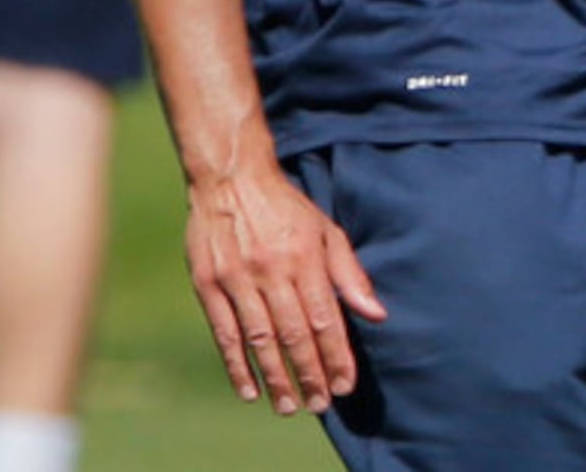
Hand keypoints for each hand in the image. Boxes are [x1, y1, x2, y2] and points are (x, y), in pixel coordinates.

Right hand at [184, 155, 387, 415]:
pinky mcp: (208, 284)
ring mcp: (237, 278)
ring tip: (289, 406)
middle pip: (294, 334)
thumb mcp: (326, 231)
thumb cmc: (286, 208)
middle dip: (310, 374)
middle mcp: (271, 270)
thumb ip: (350, 274)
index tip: (345, 384)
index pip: (325, 318)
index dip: (336, 356)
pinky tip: (249, 389)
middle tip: (321, 404)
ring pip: (260, 339)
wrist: (230, 178)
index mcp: (305, 257)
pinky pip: (224, 332)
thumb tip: (377, 314)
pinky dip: (237, 364)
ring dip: (276, 377)